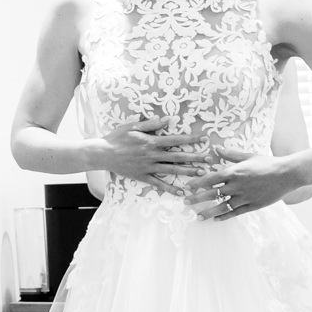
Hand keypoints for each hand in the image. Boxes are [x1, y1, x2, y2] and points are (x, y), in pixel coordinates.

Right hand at [94, 118, 212, 192]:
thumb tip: (168, 119)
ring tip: (201, 174)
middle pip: (178, 156)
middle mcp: (152, 155)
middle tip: (209, 159)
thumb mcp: (132, 126)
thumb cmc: (116, 138)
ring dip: (187, 172)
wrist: (102, 153)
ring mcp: (148, 167)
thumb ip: (151, 123)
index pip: (175, 140)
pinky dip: (170, 188)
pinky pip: (158, 183)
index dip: (190, 140)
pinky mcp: (142, 176)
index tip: (203, 139)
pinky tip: (181, 192)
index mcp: (151, 142)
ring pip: (171, 170)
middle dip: (195, 157)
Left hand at [185, 151, 305, 220]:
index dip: (197, 183)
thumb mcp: (248, 156)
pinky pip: (236, 212)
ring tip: (197, 217)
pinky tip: (216, 219)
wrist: (288, 174)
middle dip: (197, 199)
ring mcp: (245, 197)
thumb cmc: (267, 163)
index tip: (186, 187)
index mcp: (234, 172)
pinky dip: (225, 216)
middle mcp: (237, 186)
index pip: (210, 179)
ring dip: (208, 212)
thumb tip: (216, 148)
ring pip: (222, 206)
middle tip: (185, 203)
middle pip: (212, 193)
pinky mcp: (253, 205)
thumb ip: (230, 155)